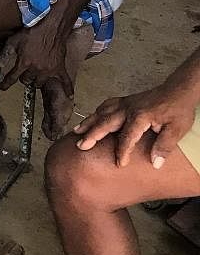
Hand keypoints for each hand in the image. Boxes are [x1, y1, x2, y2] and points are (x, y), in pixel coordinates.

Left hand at [0, 24, 71, 95]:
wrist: (51, 28)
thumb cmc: (32, 33)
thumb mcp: (13, 42)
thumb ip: (3, 56)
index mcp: (24, 63)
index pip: (12, 77)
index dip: (5, 83)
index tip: (2, 87)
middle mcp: (36, 69)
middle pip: (26, 81)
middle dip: (23, 78)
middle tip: (23, 73)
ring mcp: (49, 70)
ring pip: (40, 83)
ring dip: (36, 81)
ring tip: (35, 76)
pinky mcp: (60, 68)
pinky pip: (65, 81)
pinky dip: (67, 89)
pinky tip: (70, 96)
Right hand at [74, 87, 198, 167]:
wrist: (178, 90)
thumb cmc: (178, 109)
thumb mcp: (177, 129)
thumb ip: (165, 146)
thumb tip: (155, 163)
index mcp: (140, 117)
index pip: (126, 138)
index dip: (122, 152)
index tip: (119, 164)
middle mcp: (128, 109)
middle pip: (105, 123)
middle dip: (91, 135)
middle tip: (80, 145)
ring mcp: (124, 103)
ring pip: (102, 112)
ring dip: (88, 122)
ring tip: (76, 131)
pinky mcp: (125, 100)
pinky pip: (106, 105)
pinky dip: (96, 112)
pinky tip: (92, 117)